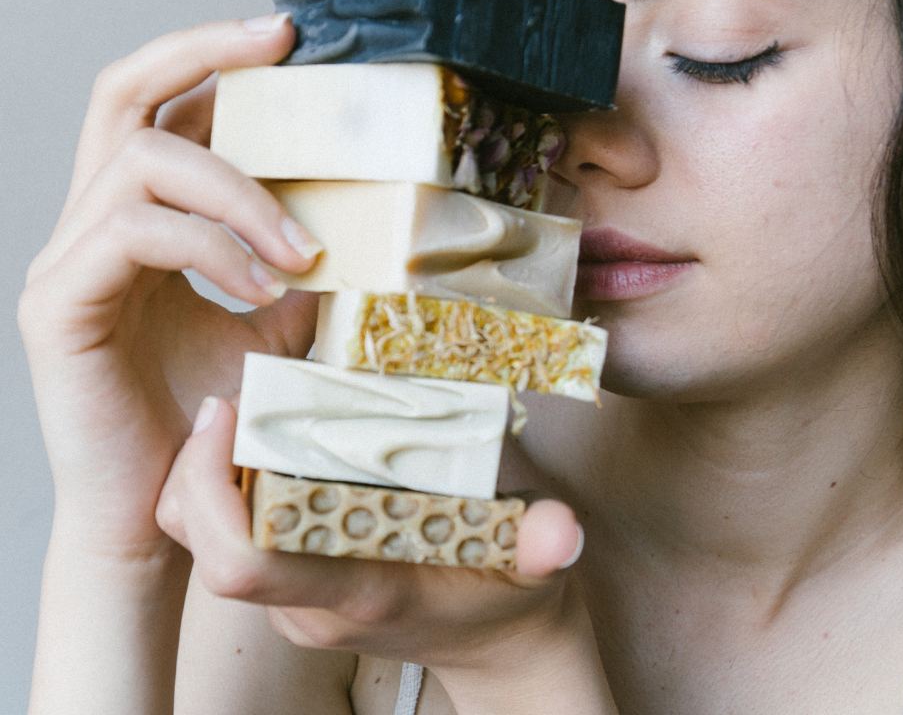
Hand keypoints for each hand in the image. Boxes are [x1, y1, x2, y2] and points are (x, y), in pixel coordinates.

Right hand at [18, 15, 321, 558]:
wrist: (161, 501)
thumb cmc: (210, 408)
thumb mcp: (270, 317)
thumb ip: (292, 259)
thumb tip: (365, 216)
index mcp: (138, 214)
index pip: (160, 107)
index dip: (214, 61)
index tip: (285, 38)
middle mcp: (92, 221)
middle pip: (121, 93)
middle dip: (200, 51)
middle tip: (278, 40)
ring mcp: (67, 257)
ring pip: (144, 159)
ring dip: (241, 191)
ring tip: (304, 247)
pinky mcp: (59, 302)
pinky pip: (137, 231)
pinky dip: (214, 246)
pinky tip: (265, 282)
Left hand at [158, 398, 615, 713]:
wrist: (502, 649)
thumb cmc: (509, 599)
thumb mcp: (535, 563)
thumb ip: (544, 544)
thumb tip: (563, 530)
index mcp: (356, 589)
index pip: (241, 563)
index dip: (210, 489)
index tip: (228, 413)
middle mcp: (309, 603)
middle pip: (201, 540)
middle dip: (198, 462)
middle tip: (235, 393)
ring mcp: (298, 600)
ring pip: (205, 538)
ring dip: (209, 470)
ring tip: (248, 407)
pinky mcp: (299, 585)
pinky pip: (232, 535)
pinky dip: (233, 484)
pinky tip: (270, 437)